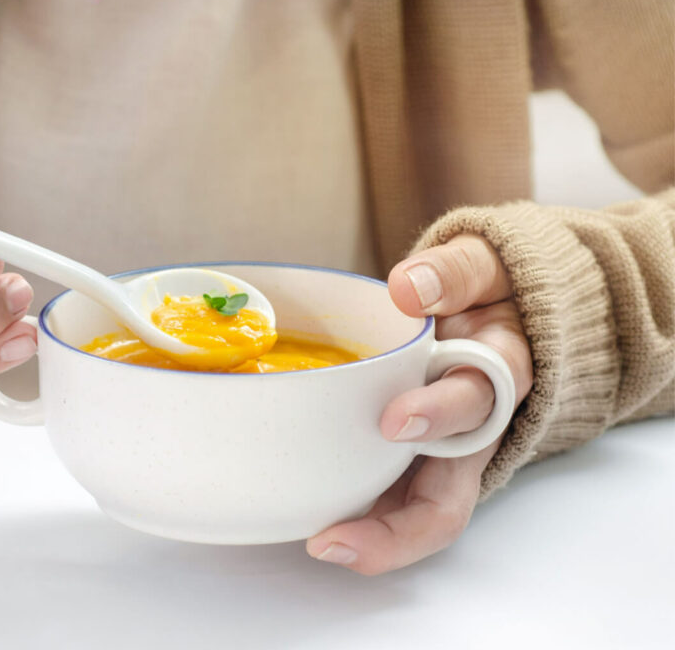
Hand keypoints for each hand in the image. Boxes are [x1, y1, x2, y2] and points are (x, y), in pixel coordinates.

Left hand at [307, 235, 532, 574]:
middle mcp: (473, 430)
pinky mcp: (414, 457)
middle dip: (396, 526)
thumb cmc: (485, 291)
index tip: (393, 420)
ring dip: (374, 538)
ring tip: (319, 544)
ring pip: (417, 514)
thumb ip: (454, 274)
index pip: (479, 401)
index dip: (439, 415)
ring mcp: (441, 452)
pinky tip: (311, 521)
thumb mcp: (484, 265)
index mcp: (498, 374)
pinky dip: (358, 516)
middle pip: (448, 496)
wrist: (500, 308)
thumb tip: (409, 286)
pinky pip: (390, 497)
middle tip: (335, 536)